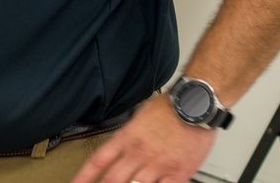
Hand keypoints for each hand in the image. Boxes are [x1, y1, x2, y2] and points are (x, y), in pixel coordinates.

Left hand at [70, 95, 215, 182]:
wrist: (195, 105)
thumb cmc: (170, 107)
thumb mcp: (140, 116)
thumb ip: (128, 135)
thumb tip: (120, 148)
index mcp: (127, 137)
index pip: (99, 160)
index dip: (85, 176)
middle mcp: (139, 153)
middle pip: (113, 179)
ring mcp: (158, 165)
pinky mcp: (178, 173)